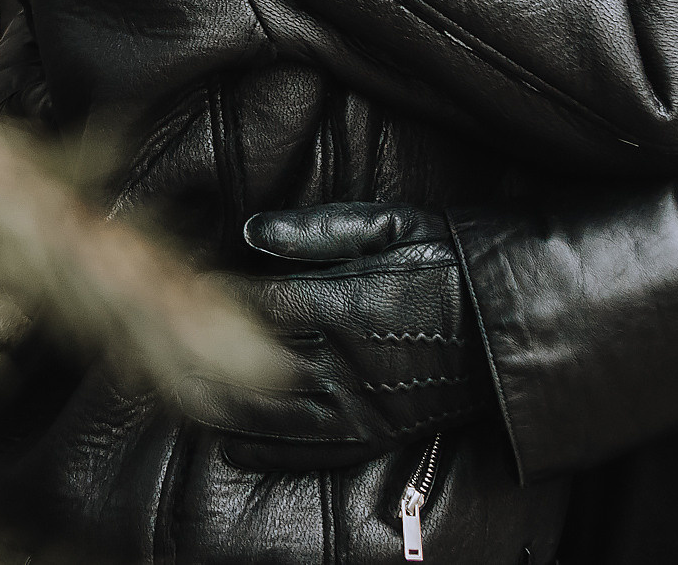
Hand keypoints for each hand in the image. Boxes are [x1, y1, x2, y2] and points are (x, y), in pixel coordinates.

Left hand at [173, 204, 491, 470]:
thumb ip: (321, 230)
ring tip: (180, 399)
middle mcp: (355, 360)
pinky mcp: (383, 432)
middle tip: (157, 352)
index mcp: (354, 302)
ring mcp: (368, 403)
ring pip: (278, 414)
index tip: (182, 289)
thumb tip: (251, 231)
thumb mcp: (396, 225)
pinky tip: (234, 448)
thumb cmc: (456, 261)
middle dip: (204, 360)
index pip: (266, 304)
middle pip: (260, 365)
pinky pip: (317, 450)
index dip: (218, 299)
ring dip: (224, 410)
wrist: (520, 324)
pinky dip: (271, 452)